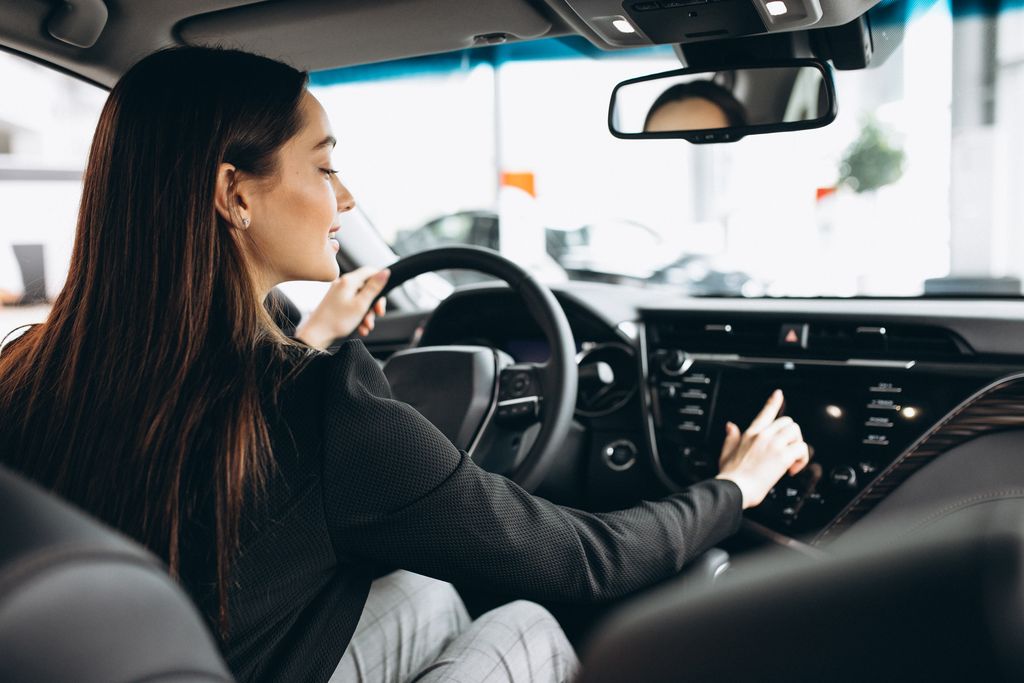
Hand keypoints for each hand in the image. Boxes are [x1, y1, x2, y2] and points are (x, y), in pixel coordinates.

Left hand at [295, 267, 389, 349]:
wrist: (316, 335)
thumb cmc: (336, 321)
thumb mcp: (361, 304)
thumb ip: (374, 287)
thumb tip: (385, 272)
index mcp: (349, 281)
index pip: (370, 271)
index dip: (380, 281)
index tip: (383, 295)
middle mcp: (342, 284)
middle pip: (366, 287)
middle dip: (374, 303)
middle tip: (378, 314)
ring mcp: (338, 293)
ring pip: (361, 299)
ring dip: (367, 313)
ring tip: (366, 326)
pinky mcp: (335, 302)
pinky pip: (352, 305)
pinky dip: (358, 316)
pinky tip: (360, 327)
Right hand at [715, 390, 810, 508]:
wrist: (734, 489)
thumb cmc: (730, 476)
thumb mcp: (726, 453)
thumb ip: (730, 438)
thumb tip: (730, 426)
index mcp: (750, 434)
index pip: (765, 412)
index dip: (773, 401)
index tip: (778, 394)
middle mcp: (763, 436)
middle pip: (788, 422)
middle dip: (792, 436)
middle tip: (787, 451)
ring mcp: (773, 444)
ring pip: (796, 432)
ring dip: (798, 445)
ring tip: (791, 460)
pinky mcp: (783, 456)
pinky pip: (802, 449)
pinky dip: (801, 460)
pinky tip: (792, 469)